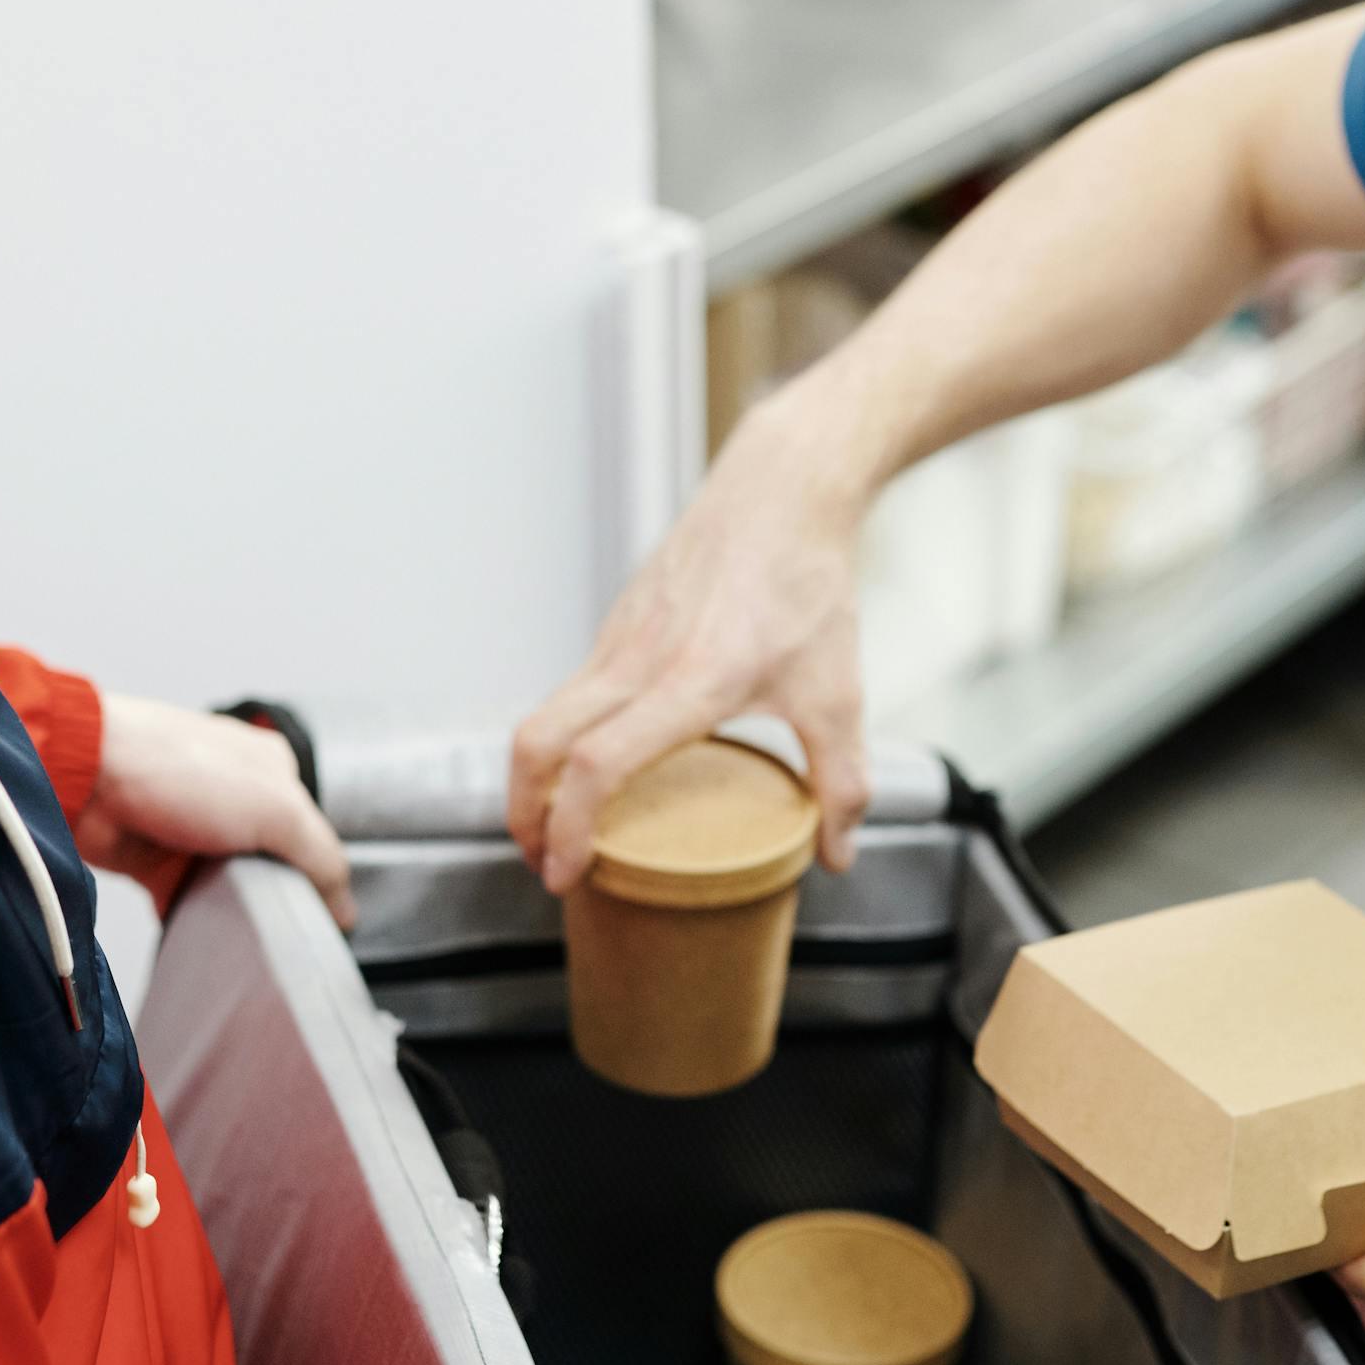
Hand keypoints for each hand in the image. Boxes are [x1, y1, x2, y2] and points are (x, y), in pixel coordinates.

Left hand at [76, 696, 354, 930]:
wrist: (86, 777)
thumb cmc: (179, 769)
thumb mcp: (277, 808)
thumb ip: (321, 857)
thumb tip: (346, 907)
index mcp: (273, 771)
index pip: (314, 836)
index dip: (320, 879)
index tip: (322, 922)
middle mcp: (235, 798)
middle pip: (273, 865)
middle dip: (275, 898)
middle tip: (282, 934)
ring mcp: (194, 830)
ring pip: (229, 888)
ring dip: (233, 913)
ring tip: (244, 941)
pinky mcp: (156, 862)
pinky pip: (186, 904)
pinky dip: (195, 924)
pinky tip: (205, 942)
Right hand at [509, 389, 876, 893]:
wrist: (781, 491)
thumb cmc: (808, 587)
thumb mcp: (839, 694)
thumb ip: (842, 783)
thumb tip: (836, 855)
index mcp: (691, 681)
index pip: (597, 763)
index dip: (567, 827)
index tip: (564, 872)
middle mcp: (639, 658)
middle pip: (537, 741)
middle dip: (522, 812)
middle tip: (542, 863)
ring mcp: (620, 636)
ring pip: (545, 712)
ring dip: (535, 776)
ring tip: (560, 827)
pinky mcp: (618, 624)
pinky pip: (571, 689)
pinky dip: (561, 738)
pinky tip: (595, 765)